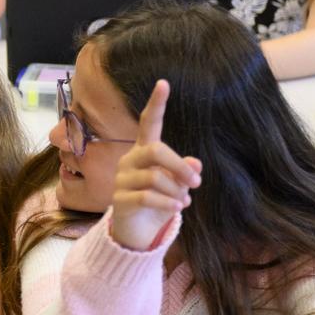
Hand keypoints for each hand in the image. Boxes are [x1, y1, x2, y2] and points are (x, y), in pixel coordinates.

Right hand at [109, 79, 200, 250]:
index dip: (156, 104)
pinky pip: (146, 197)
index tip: (164, 83)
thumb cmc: (159, 203)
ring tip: (184, 201)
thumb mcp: (177, 188)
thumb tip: (195, 164)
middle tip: (196, 182)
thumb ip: (185, 173)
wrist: (137, 231)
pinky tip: (177, 208)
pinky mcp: (119, 199)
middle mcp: (129, 160)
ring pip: (154, 177)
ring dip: (175, 191)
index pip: (148, 123)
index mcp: (144, 151)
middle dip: (179, 166)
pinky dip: (167, 203)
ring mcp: (122, 179)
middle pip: (155, 150)